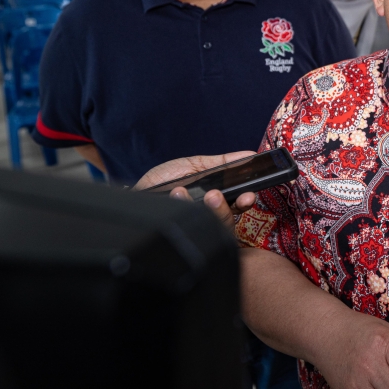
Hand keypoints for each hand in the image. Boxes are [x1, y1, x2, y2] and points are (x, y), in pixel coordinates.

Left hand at [134, 151, 258, 228]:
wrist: (139, 192)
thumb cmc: (166, 179)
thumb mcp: (196, 164)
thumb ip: (222, 162)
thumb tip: (249, 155)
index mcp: (216, 197)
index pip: (238, 204)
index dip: (245, 201)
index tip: (248, 195)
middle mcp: (208, 214)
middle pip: (230, 220)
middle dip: (228, 209)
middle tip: (218, 197)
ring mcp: (195, 225)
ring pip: (213, 227)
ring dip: (205, 208)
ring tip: (188, 192)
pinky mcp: (181, 233)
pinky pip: (192, 229)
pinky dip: (184, 208)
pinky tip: (176, 195)